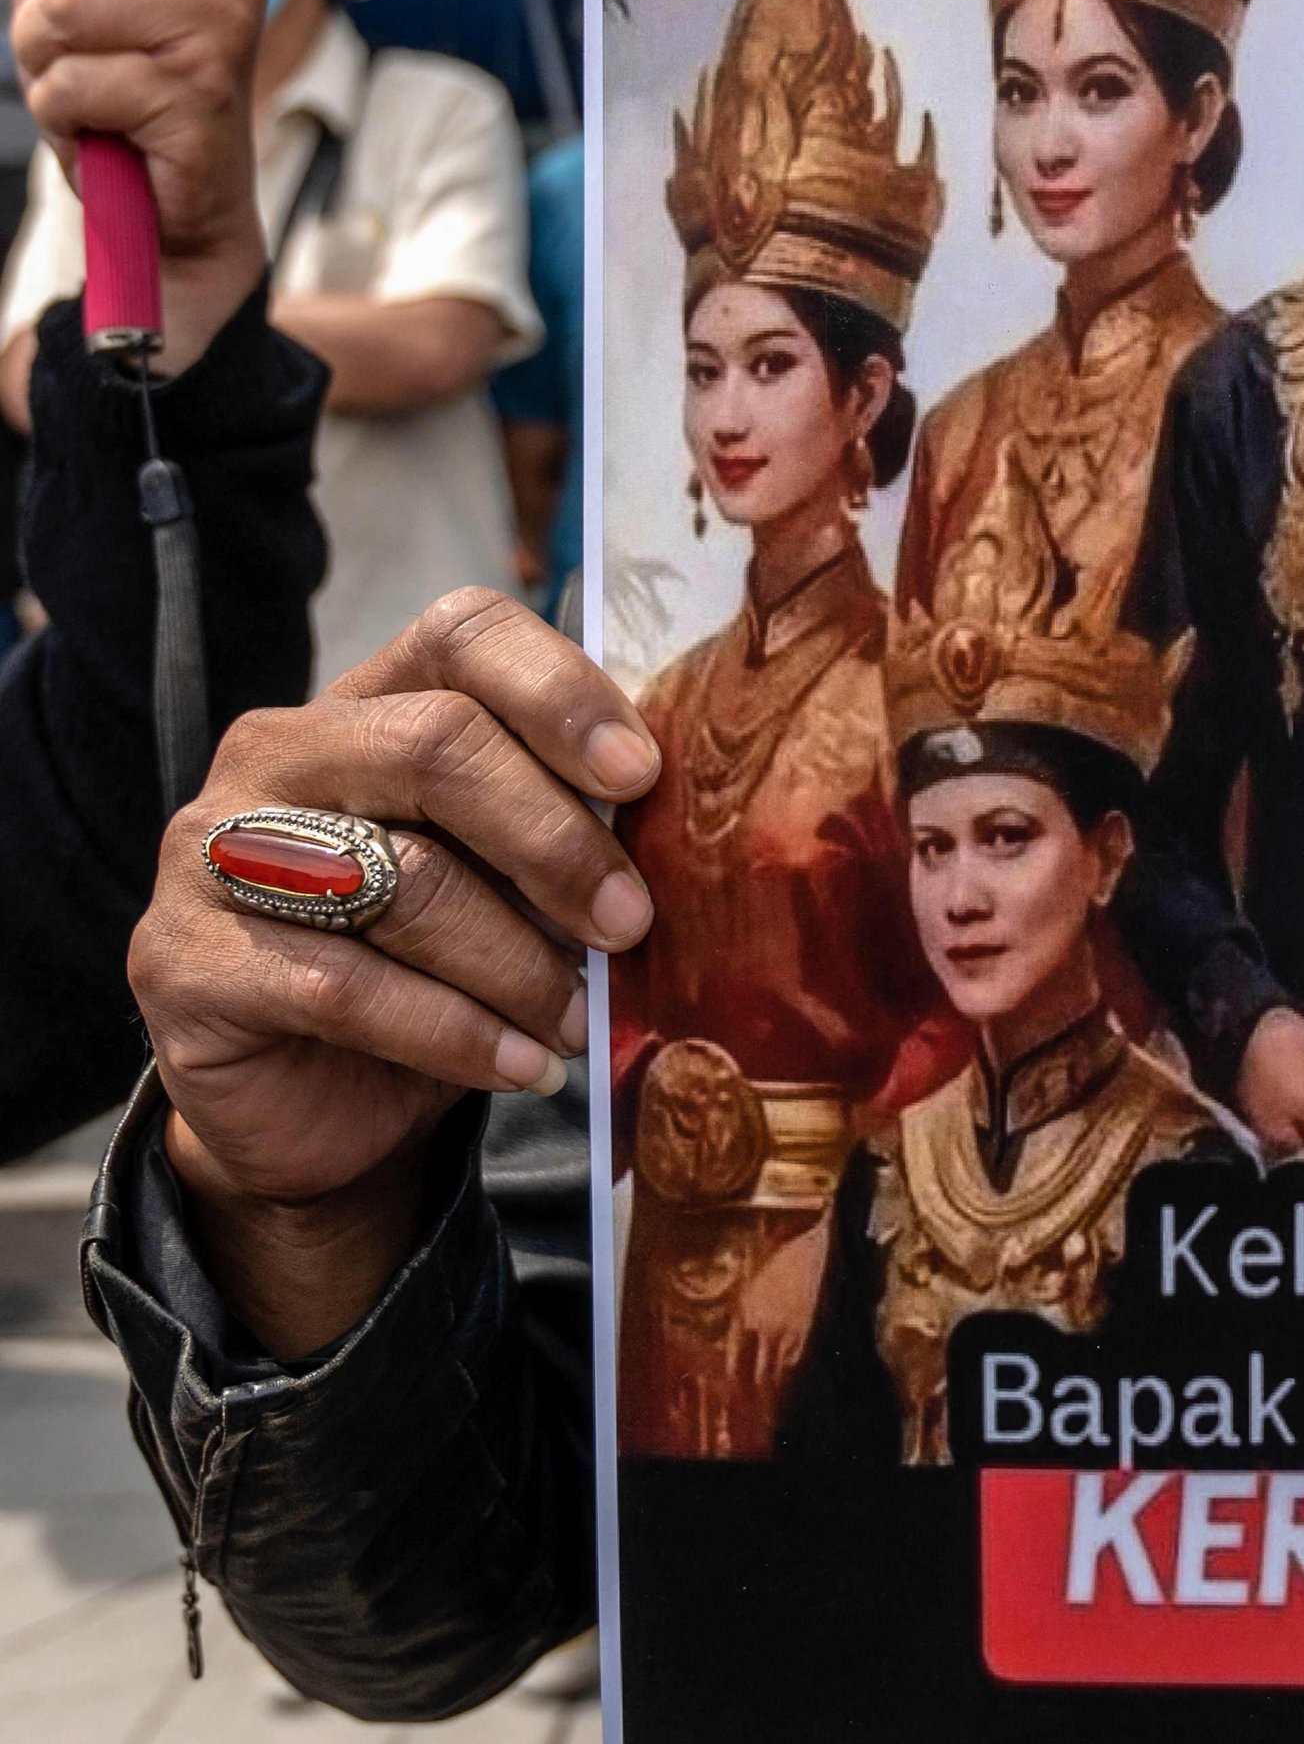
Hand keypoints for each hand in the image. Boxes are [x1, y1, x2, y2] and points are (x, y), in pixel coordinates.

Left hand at [11, 0, 269, 374]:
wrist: (175, 213)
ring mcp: (217, 27)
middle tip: (67, 27)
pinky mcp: (195, 92)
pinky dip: (62, 113)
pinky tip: (103, 127)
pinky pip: (70, 79)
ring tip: (82, 84)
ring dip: (40, 57)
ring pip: (63, 1)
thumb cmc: (131, 91)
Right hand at [128, 588, 660, 1358]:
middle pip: (434, 744)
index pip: (461, 633)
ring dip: (517, 960)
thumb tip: (678, 821)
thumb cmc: (432, 971)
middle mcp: (276, 755)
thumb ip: (562, 827)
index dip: (559, 690)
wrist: (310, 1110)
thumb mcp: (503, 883)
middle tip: (630, 921)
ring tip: (581, 1019)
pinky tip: (523, 1066)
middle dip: (553, 838)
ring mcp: (212, 854)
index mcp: (365, 702)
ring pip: (398, 877)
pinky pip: (344, 988)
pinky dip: (456, 1035)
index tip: (640, 774)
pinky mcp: (185, 961)